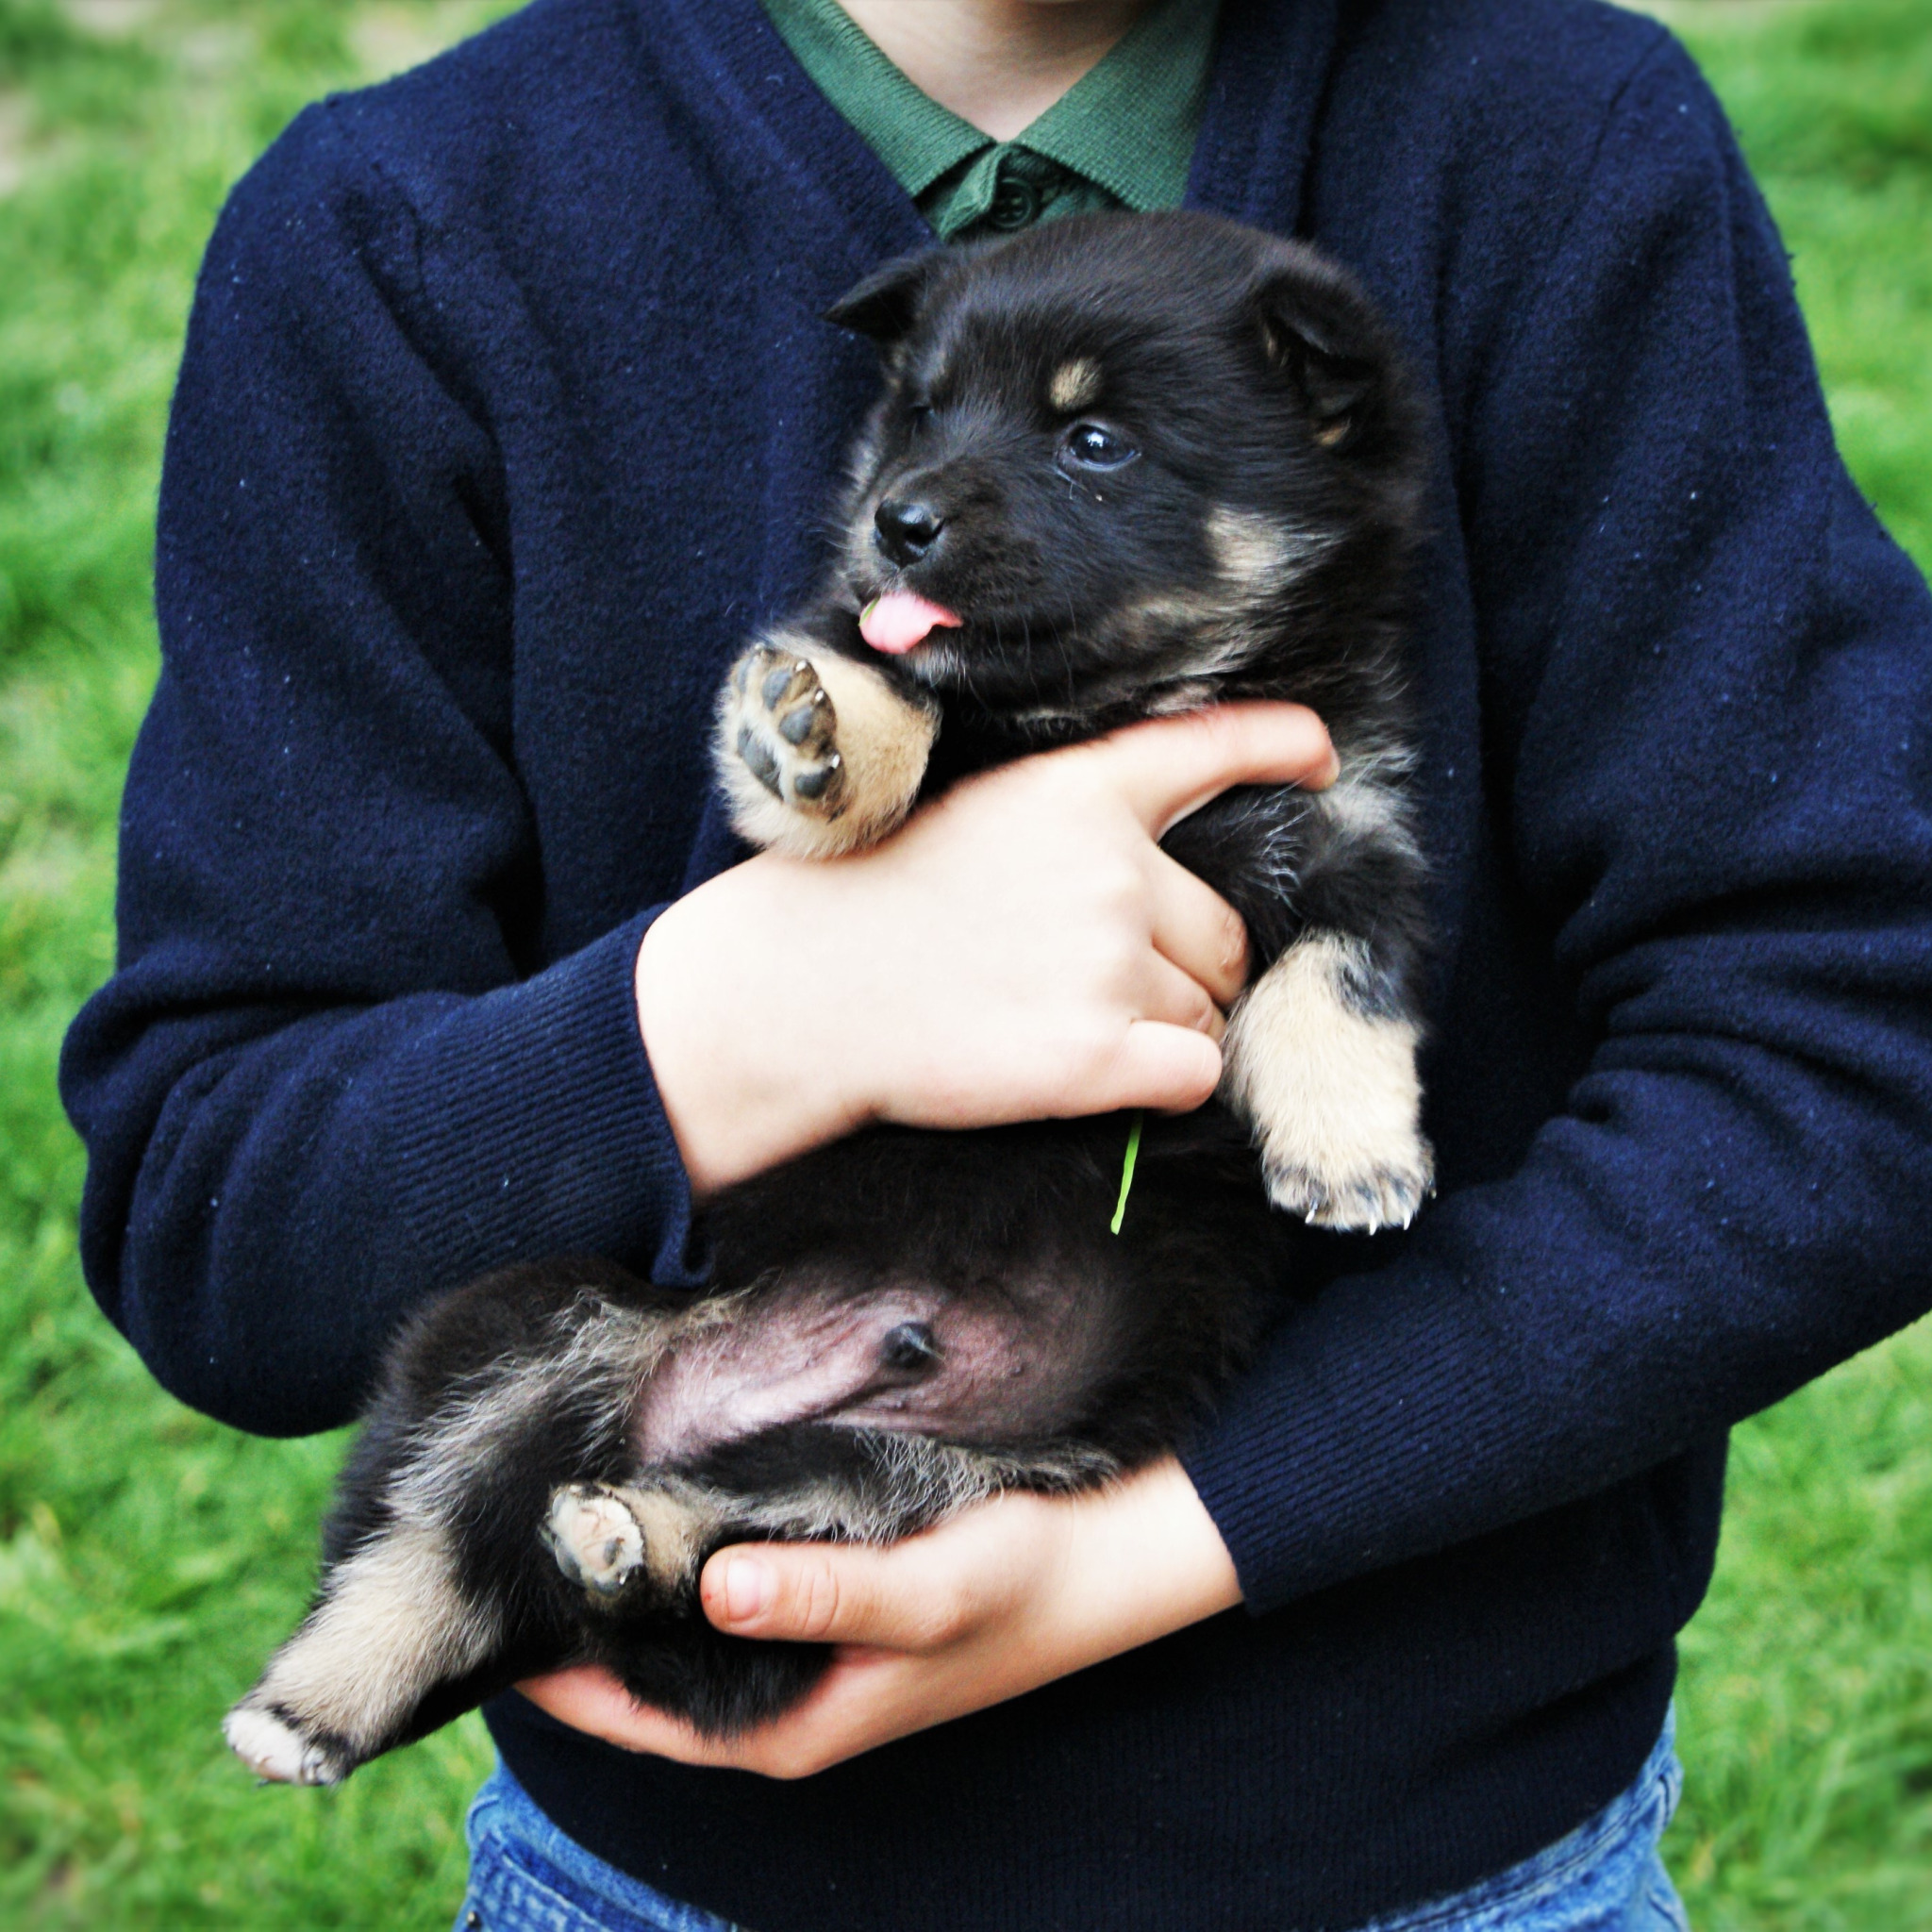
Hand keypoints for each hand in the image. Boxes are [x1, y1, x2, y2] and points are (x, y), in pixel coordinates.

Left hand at [517, 1456, 1240, 1776]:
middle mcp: (782, 1697)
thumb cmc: (1025, 1582)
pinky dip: (682, 1555)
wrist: (1112, 1558)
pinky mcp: (824, 1603)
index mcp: (789, 1725)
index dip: (553, 1676)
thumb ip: (824, 1592)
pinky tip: (659, 1494)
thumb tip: (710, 1586)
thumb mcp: (928, 1587)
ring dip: (625, 1584)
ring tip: (558, 1511)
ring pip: (681, 1628)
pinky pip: (725, 1589)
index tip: (483, 1610)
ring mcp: (802, 1651)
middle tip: (502, 1540)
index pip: (632, 1715)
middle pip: (643, 1676)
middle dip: (575, 1623)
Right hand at [637, 703, 1335, 1194]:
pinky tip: (1092, 1072)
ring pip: (1209, 1009)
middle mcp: (1111, 869)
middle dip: (1191, 966)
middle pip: (1226, 932)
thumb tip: (1153, 896)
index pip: (1209, 749)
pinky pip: (1195, 1073)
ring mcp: (1106, 962)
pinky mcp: (1093, 1054)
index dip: (1279, 747)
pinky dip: (1164, 1081)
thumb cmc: (867, 902)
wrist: (798, 990)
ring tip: (1062, 1025)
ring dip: (1165, 1027)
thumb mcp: (973, 817)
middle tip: (1101, 984)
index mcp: (1077, 792)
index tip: (1320, 760)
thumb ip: (1070, 833)